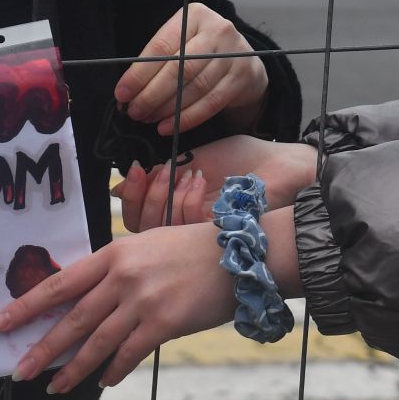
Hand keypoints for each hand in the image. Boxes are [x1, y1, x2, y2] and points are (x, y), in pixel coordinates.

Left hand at [0, 223, 235, 390]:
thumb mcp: (145, 245)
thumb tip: (86, 296)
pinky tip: (103, 382)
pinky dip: (114, 370)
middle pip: (71, 320)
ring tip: (54, 388)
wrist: (237, 254)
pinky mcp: (164, 323)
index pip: (59, 284)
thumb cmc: (190, 248)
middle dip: (42, 349)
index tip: (0, 324)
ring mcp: (142, 302)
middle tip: (19, 370)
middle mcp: (122, 278)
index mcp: (112, 254)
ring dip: (73, 370)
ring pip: (96, 343)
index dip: (27, 306)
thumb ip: (115, 268)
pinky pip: (130, 353)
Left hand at [115, 4, 266, 136]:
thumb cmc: (201, 51)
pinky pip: (211, 102)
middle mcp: (217, 29)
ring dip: (168, 108)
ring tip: (149, 119)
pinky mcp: (242, 76)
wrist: (242, 61)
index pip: (162, 46)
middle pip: (179, 67)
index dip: (139, 73)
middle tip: (134, 111)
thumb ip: (157, 60)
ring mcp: (233, 53)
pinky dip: (187, 118)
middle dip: (152, 93)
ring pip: (195, 86)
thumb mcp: (181, 43)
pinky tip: (169, 126)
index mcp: (195, 15)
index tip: (122, 93)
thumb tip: (128, 91)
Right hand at [115, 137, 317, 231]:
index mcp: (176, 211)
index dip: (131, 196)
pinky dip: (186, 201)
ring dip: (165, 196)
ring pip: (161, 232)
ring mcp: (198, 237)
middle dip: (143, 197)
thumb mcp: (193, 161)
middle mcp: (183, 230)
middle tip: (155, 171)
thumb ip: (160, 175)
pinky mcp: (214, 239)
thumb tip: (119, 186)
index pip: (138, 219)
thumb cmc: (240, 159)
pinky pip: (186, 229)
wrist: (279, 164)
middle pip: (143, 232)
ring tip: (181, 172)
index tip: (135, 168)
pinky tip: (198, 180)